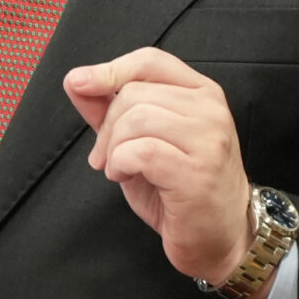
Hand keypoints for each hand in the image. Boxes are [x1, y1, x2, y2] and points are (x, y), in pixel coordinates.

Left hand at [64, 47, 257, 295]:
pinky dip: (121, 164)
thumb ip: (111, 108)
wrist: (222, 237)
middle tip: (105, 157)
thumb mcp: (142, 140)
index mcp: (202, 92)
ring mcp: (208, 139)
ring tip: (119, 169)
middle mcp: (210, 109)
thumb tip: (76, 80)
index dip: (110, 69)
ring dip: (113, 148)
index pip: (150, 60)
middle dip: (106, 126)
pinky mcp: (197, 172)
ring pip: (136, 119)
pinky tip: (126, 177)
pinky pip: (140, 151)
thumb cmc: (181, 188)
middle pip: (134, 93)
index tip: (79, 83)